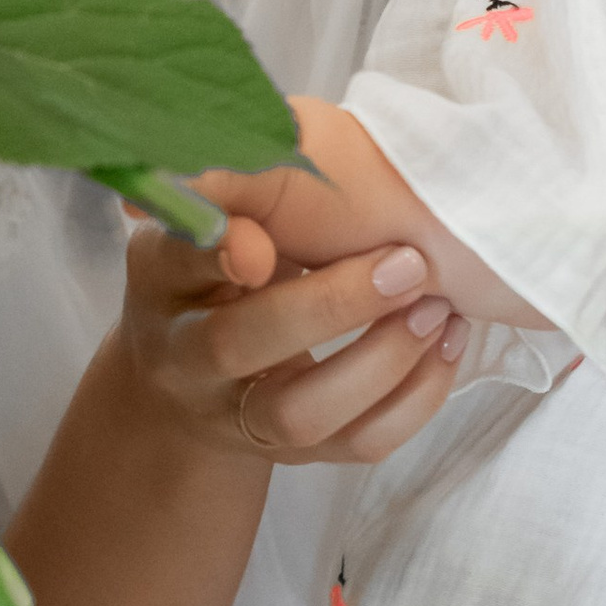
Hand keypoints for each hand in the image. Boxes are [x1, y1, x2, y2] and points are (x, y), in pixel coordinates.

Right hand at [113, 210, 467, 467]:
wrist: (188, 381)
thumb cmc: (213, 271)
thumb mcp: (206, 220)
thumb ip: (232, 189)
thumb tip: (250, 150)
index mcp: (160, 282)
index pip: (176, 259)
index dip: (217, 248)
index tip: (264, 238)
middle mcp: (185, 359)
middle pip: (239, 344)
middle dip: (330, 306)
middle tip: (409, 264)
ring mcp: (238, 418)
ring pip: (302, 414)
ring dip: (382, 361)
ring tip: (437, 308)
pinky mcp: (295, 454)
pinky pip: (358, 444)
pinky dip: (414, 399)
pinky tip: (446, 344)